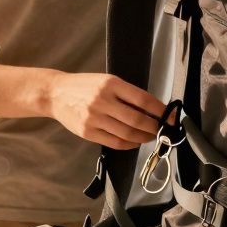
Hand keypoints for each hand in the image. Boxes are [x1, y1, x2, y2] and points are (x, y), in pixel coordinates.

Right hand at [46, 72, 166, 149]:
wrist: (56, 93)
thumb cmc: (85, 86)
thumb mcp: (107, 81)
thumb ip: (127, 94)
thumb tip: (153, 110)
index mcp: (110, 84)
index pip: (143, 99)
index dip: (160, 110)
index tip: (171, 116)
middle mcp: (102, 100)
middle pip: (137, 119)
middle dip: (155, 127)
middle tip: (163, 129)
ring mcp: (94, 118)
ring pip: (128, 133)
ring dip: (144, 137)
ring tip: (151, 136)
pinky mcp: (88, 132)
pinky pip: (115, 142)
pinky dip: (130, 144)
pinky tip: (135, 141)